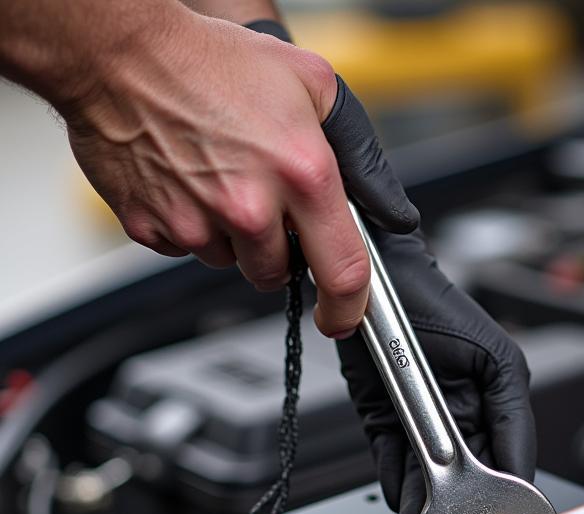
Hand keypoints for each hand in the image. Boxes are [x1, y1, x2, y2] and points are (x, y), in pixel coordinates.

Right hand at [59, 5, 416, 336]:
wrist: (117, 50)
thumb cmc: (210, 61)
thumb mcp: (313, 86)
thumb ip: (359, 154)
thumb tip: (389, 210)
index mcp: (301, 174)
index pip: (343, 273)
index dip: (348, 308)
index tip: (343, 316)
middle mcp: (250, 207)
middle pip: (279, 274)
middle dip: (279, 250)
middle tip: (262, 197)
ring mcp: (197, 223)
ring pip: (232, 262)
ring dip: (232, 236)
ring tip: (219, 177)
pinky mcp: (152, 228)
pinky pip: (185, 250)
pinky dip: (190, 225)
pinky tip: (186, 181)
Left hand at [337, 228, 536, 513]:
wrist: (376, 280)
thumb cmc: (435, 301)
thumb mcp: (496, 361)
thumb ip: (512, 420)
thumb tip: (516, 471)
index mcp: (500, 398)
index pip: (512, 461)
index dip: (507, 494)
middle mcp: (463, 413)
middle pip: (467, 476)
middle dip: (461, 504)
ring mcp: (423, 420)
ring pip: (428, 478)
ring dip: (425, 503)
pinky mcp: (385, 421)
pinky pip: (393, 464)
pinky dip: (397, 485)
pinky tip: (404, 502)